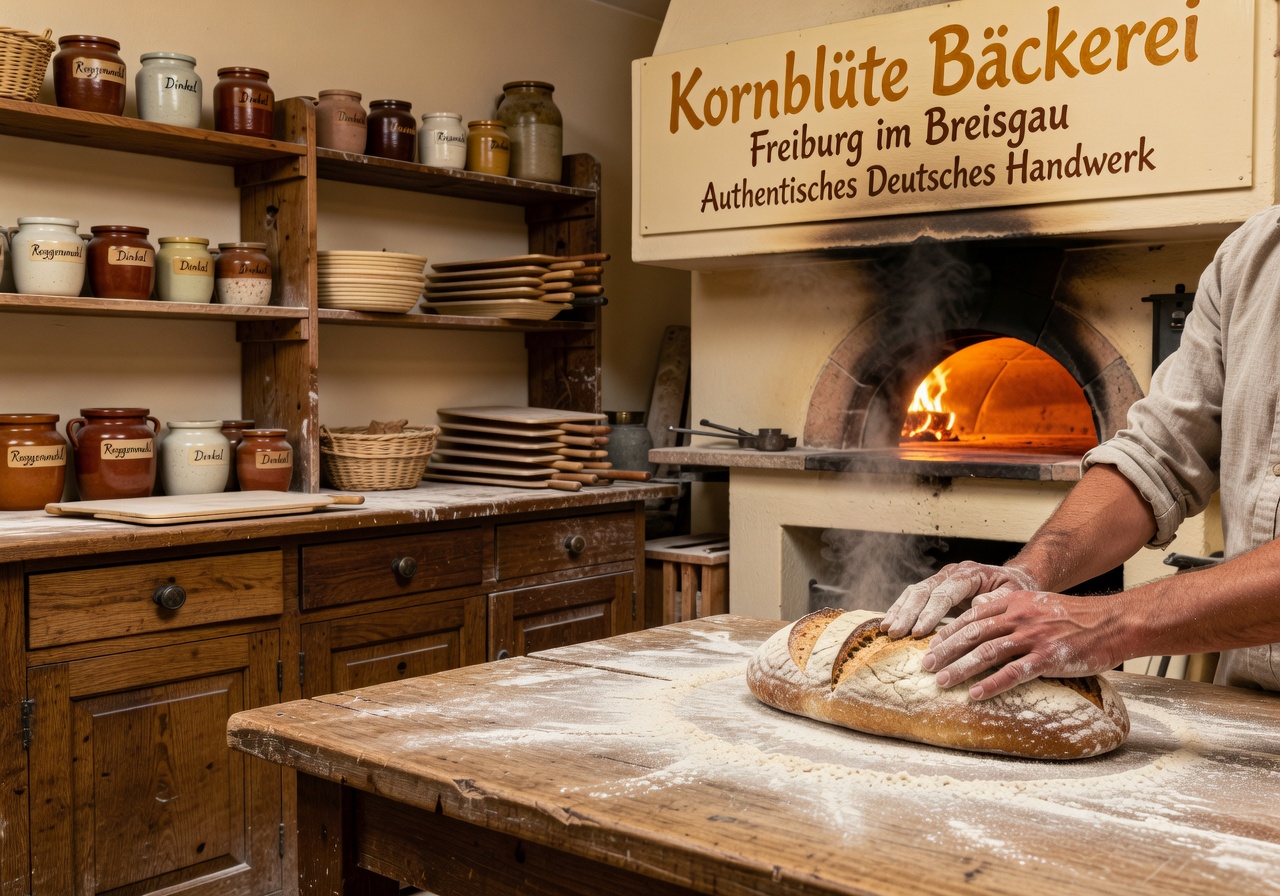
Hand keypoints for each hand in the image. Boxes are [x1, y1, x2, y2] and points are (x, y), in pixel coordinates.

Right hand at [880, 562, 1038, 638]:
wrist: (1015, 578)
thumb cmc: (1015, 587)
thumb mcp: (1014, 593)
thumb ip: (998, 599)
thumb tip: (978, 605)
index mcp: (969, 573)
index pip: (944, 593)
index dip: (930, 613)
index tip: (919, 632)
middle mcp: (951, 573)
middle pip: (923, 591)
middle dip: (908, 613)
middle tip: (896, 633)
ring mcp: (941, 579)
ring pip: (914, 592)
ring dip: (900, 611)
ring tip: (888, 630)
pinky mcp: (935, 588)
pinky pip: (913, 597)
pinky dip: (901, 610)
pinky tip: (890, 624)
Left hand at [921, 591, 1127, 699]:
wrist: (1113, 622)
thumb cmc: (1075, 616)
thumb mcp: (1037, 602)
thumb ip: (1007, 606)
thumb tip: (974, 608)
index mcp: (1014, 602)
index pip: (972, 616)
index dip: (949, 630)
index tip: (931, 644)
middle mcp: (1020, 617)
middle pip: (973, 634)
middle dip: (946, 650)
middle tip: (925, 665)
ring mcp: (1034, 637)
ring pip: (987, 653)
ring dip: (960, 668)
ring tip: (941, 681)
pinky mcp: (1049, 657)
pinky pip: (1014, 673)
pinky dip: (991, 684)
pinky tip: (974, 694)